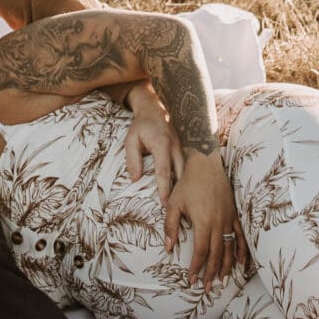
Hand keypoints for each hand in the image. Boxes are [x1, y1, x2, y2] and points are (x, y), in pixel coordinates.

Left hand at [124, 84, 184, 199]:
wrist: (154, 108)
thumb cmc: (141, 126)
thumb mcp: (131, 140)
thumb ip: (132, 159)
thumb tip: (136, 179)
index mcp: (162, 144)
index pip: (163, 170)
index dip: (164, 188)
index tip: (165, 203)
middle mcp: (175, 146)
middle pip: (180, 173)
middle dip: (179, 191)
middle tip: (177, 209)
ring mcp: (182, 147)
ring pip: (186, 171)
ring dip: (184, 186)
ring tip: (183, 203)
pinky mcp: (184, 149)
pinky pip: (186, 166)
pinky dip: (186, 178)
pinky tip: (185, 190)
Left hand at [164, 151, 245, 290]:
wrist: (206, 164)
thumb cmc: (187, 183)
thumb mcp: (173, 204)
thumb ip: (170, 226)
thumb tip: (167, 247)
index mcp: (204, 222)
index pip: (201, 252)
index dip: (197, 268)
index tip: (192, 280)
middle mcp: (219, 223)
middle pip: (216, 254)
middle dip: (211, 273)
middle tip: (207, 288)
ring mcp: (229, 218)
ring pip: (230, 248)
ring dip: (226, 266)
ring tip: (222, 280)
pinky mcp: (234, 213)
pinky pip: (240, 235)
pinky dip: (241, 250)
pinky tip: (240, 263)